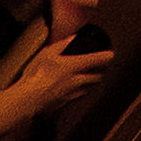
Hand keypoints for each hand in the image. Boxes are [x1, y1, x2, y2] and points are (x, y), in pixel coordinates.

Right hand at [0, 35, 117, 137]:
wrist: (28, 100)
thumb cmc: (35, 76)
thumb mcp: (47, 53)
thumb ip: (62, 44)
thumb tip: (73, 37)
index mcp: (74, 66)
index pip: (97, 60)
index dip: (107, 57)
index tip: (111, 54)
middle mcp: (77, 80)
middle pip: (98, 75)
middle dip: (103, 70)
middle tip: (104, 65)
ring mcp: (73, 93)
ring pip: (91, 87)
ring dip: (95, 81)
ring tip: (94, 76)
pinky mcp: (68, 103)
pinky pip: (81, 95)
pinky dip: (85, 90)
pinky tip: (80, 88)